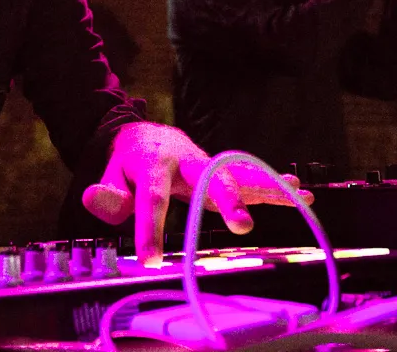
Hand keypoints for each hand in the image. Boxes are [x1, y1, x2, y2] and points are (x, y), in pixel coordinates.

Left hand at [80, 123, 313, 265]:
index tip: (151, 260)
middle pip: (209, 178)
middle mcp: (188, 158)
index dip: (151, 228)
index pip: (153, 197)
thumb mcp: (110, 176)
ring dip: (266, 187)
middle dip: (226, 201)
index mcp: (154, 162)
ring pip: (238, 173)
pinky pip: (250, 177)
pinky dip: (274, 185)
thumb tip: (95, 199)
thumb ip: (107, 194)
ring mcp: (209, 163)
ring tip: (297, 194)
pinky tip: (301, 193)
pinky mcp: (223, 171)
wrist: (147, 136)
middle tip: (242, 227)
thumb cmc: (128, 166)